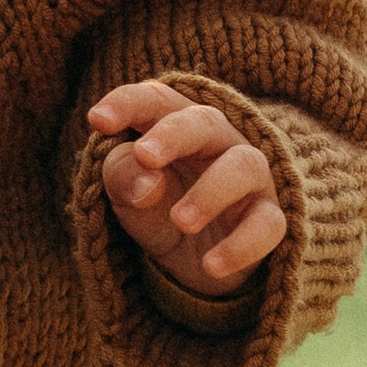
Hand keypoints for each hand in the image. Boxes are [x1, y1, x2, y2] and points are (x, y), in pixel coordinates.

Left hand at [87, 80, 286, 289]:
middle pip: (204, 122)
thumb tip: (146, 178)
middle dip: (174, 134)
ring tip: (181, 221)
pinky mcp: (269, 218)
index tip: (98, 120)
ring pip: (243, 166)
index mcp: (176, 126)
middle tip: (145, 155)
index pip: (156, 101)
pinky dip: (241, 246)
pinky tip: (211, 265)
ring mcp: (250, 179)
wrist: (196, 262)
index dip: (128, 104)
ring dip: (211, 191)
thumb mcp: (128, 194)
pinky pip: (267, 225)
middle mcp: (219, 142)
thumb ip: (123, 175)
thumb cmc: (158, 208)